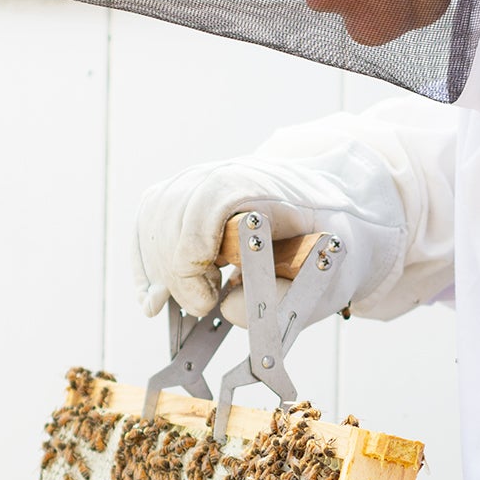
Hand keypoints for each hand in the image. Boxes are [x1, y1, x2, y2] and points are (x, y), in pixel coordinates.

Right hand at [131, 150, 407, 324]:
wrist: (333, 214)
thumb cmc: (329, 246)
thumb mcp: (325, 279)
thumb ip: (280, 300)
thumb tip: (224, 308)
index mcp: (266, 186)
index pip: (206, 205)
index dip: (192, 257)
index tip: (206, 301)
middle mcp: (227, 171)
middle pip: (172, 214)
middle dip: (176, 271)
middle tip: (202, 306)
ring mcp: (203, 177)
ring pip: (155, 216)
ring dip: (158, 268)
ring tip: (183, 302)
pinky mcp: (185, 193)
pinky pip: (149, 220)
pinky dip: (146, 260)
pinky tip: (153, 296)